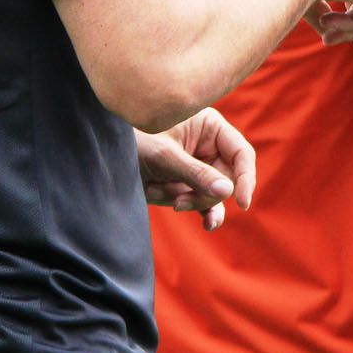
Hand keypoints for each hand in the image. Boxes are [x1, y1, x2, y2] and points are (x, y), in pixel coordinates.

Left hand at [137, 108, 255, 230]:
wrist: (106, 156)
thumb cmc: (134, 142)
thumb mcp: (165, 156)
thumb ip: (196, 173)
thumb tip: (229, 191)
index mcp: (209, 127)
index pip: (241, 153)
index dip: (245, 177)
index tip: (242, 201)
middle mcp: (208, 146)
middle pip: (228, 179)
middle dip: (205, 194)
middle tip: (179, 201)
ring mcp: (199, 167)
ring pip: (215, 194)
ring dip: (194, 201)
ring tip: (170, 202)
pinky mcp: (189, 185)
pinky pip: (205, 203)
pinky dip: (201, 211)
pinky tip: (208, 225)